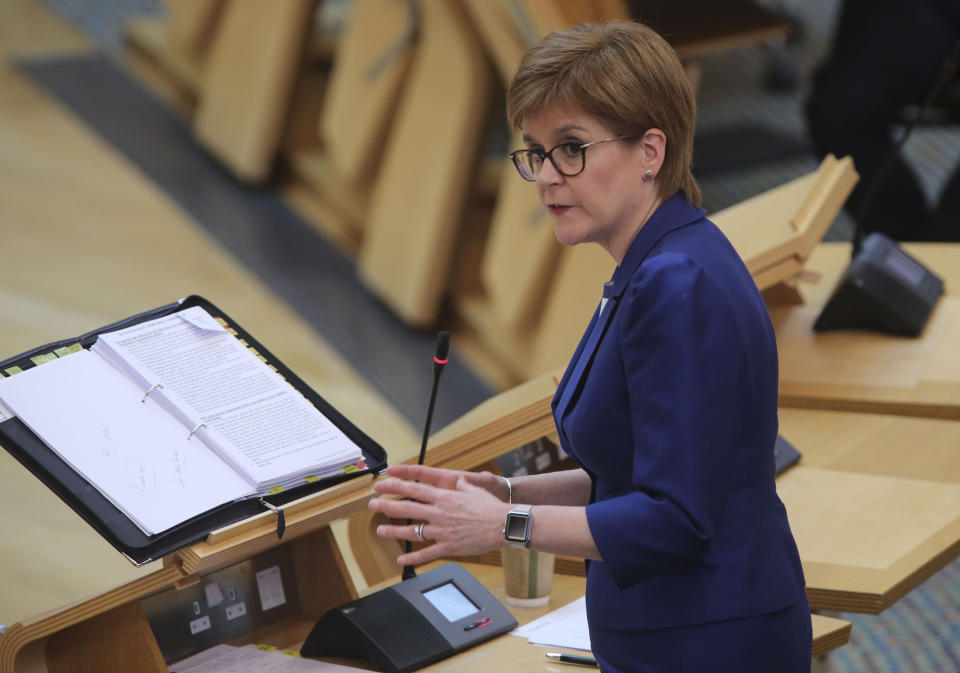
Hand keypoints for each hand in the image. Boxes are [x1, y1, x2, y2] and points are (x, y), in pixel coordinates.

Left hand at [369, 468, 511, 566]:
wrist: (503, 524)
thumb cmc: (491, 507)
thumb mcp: (475, 489)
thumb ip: (463, 485)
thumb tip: (458, 481)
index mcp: (445, 496)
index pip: (414, 489)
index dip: (396, 487)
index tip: (383, 484)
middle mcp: (439, 512)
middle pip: (407, 508)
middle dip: (387, 506)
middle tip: (372, 505)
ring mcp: (442, 530)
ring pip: (412, 531)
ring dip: (393, 530)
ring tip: (379, 530)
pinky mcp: (448, 546)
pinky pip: (426, 553)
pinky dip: (412, 558)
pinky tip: (401, 559)